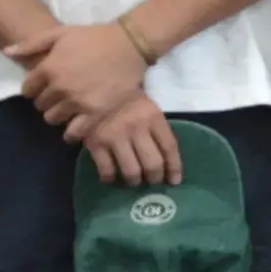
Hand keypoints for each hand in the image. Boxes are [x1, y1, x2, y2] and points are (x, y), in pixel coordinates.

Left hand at [8, 21, 148, 125]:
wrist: (130, 44)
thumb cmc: (94, 37)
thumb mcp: (61, 33)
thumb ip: (32, 44)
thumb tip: (7, 52)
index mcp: (48, 68)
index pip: (28, 89)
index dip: (34, 88)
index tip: (43, 87)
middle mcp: (60, 87)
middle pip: (40, 105)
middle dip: (46, 101)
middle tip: (58, 96)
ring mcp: (77, 101)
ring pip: (53, 118)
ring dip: (57, 115)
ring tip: (67, 109)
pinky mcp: (96, 112)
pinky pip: (75, 132)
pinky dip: (71, 133)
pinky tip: (73, 129)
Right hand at [67, 92, 182, 185]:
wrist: (96, 89)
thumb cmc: (128, 102)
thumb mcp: (149, 109)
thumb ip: (157, 130)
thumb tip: (167, 160)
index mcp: (153, 118)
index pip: (169, 147)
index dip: (174, 167)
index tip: (175, 181)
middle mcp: (136, 128)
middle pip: (152, 163)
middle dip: (155, 178)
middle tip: (153, 182)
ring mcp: (115, 136)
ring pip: (131, 171)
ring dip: (135, 181)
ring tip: (134, 181)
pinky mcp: (96, 143)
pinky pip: (106, 169)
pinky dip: (110, 178)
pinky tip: (111, 178)